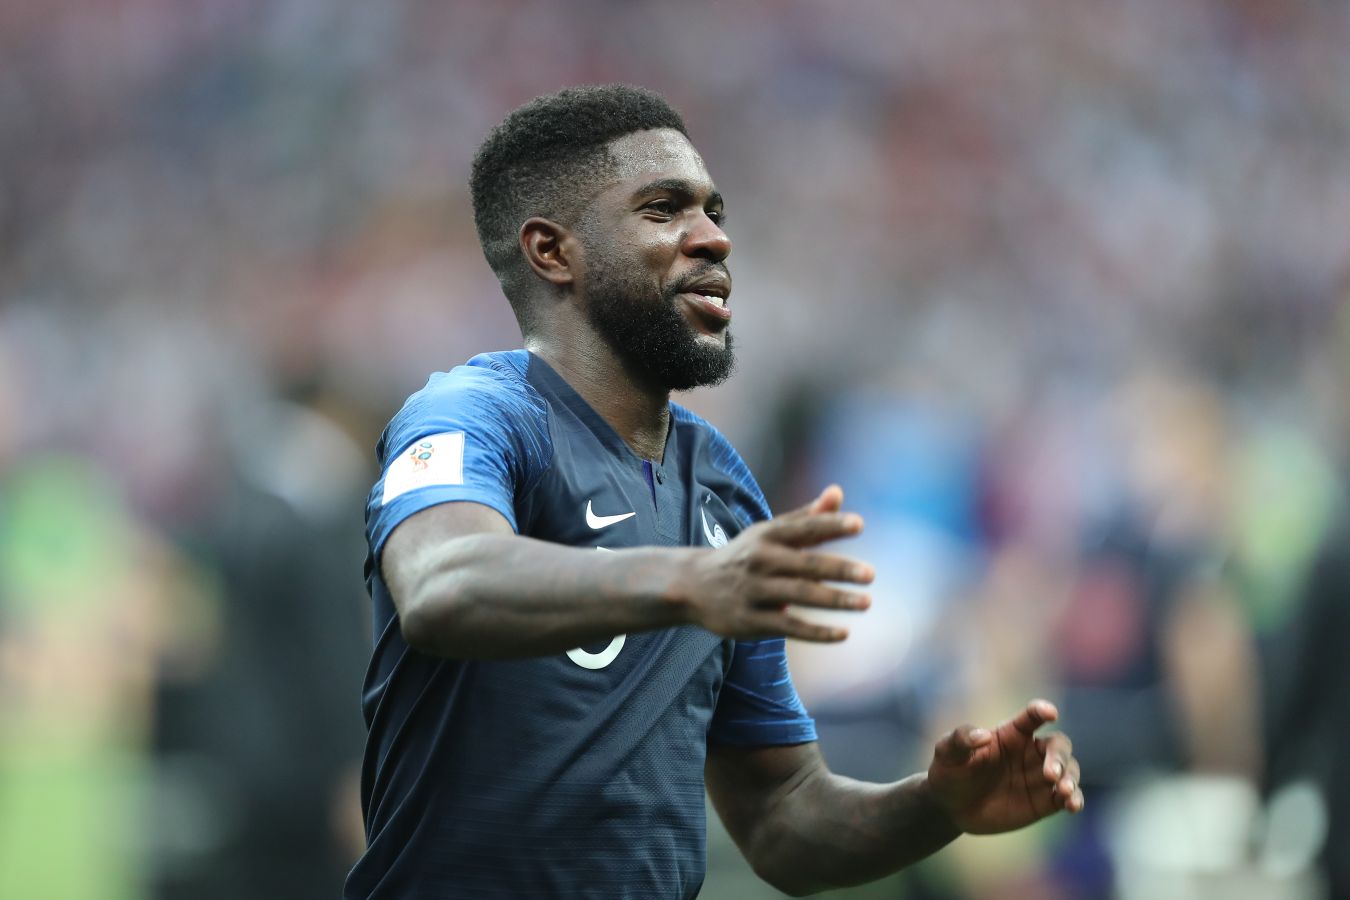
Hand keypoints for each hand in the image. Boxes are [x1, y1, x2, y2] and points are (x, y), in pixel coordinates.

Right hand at [675, 485, 873, 642]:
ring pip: (800, 596)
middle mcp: (760, 561)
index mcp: (767, 536)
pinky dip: (816, 632)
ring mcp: (754, 591)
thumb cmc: (745, 556)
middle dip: (839, 569)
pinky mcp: (750, 621)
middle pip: (805, 564)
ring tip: (866, 602)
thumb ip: (807, 517)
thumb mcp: (770, 532)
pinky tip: (843, 633)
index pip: (804, 528)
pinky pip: (788, 625)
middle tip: (871, 574)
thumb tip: (838, 493)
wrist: (694, 586)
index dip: (831, 525)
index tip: (859, 524)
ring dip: (834, 600)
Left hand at [925, 699, 1083, 834]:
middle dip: (1059, 757)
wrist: (950, 808)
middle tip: (1050, 774)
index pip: (1032, 716)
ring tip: (1063, 792)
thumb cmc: (950, 771)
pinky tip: (1072, 805)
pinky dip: (1075, 799)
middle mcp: (1031, 752)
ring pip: (1069, 771)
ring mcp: (1040, 777)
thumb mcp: (947, 753)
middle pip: (1059, 745)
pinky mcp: (1045, 802)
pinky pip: (1067, 798)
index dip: (1042, 711)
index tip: (1050, 713)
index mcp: (1011, 734)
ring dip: (1071, 779)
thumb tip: (982, 735)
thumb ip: (961, 739)